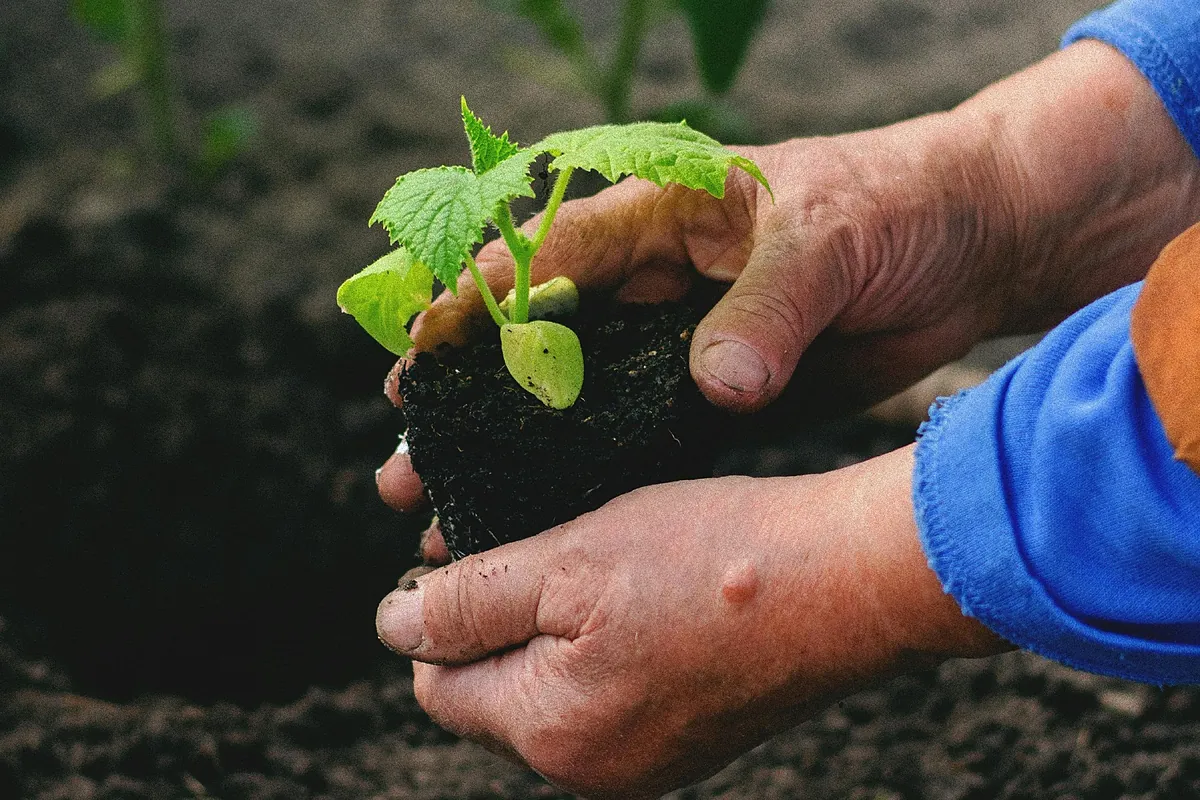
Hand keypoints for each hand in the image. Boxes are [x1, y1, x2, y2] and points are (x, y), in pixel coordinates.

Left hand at [376, 446, 1008, 798]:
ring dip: (559, 625)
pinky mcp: (693, 734)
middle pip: (497, 691)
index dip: (442, 611)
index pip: (441, 683)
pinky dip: (611, 640)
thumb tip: (392, 628)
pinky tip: (648, 590)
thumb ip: (469, 602)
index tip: (479, 550)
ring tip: (603, 559)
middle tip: (548, 542)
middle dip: (503, 619)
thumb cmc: (711, 560)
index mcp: (551, 733)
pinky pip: (615, 690)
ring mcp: (651, 759)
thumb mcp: (567, 561)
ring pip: (556, 687)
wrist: (850, 581)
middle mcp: (595, 768)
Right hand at [379, 39, 1199, 512]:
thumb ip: (769, 307)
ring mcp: (683, 344)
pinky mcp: (720, 398)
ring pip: (577, 404)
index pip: (543, 255)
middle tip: (406, 460)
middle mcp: (657, 282)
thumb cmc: (900, 205)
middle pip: (538, 344)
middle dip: (470, 402)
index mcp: (662, 215)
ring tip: (452, 511)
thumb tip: (718, 386)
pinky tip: (548, 523)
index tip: (417, 360)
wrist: (976, 243)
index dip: (473, 307)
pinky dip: (596, 482)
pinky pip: (643, 441)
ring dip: (517, 456)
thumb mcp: (832, 237)